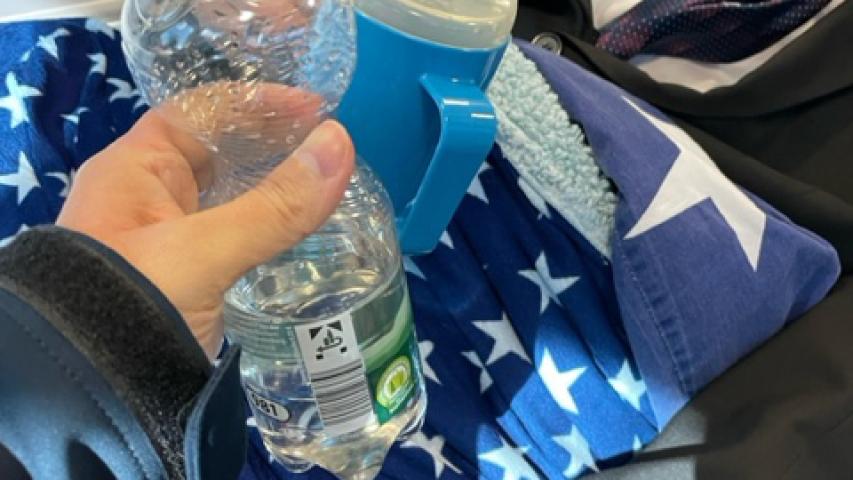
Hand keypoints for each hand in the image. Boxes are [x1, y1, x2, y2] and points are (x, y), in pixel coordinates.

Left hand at [56, 111, 354, 358]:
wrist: (90, 397)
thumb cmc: (133, 304)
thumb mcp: (204, 251)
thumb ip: (274, 205)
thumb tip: (340, 143)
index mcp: (134, 170)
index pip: (200, 112)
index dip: (257, 103)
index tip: (316, 110)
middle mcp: (147, 196)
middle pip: (217, 152)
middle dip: (271, 144)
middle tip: (330, 149)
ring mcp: (166, 239)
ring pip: (228, 196)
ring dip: (272, 187)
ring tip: (325, 187)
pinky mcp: (185, 276)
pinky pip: (232, 234)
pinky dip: (266, 226)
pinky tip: (300, 231)